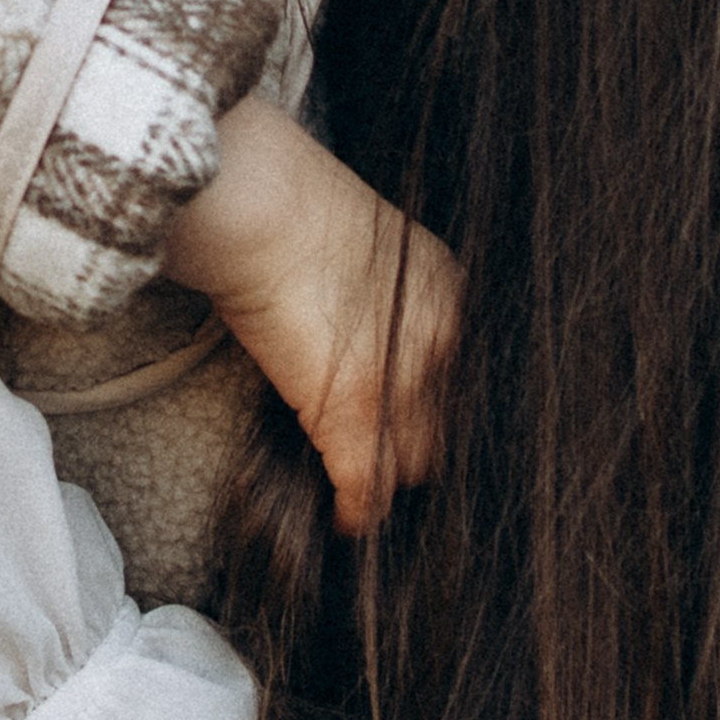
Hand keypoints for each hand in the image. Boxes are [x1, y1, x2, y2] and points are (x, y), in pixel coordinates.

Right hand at [160, 96, 458, 534]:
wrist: (259, 203)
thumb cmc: (291, 201)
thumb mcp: (371, 239)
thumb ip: (388, 292)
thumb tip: (363, 326)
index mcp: (450, 292)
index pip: (460, 375)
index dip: (432, 400)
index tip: (412, 413)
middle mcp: (442, 341)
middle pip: (447, 424)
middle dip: (415, 440)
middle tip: (383, 452)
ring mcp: (403, 382)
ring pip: (411, 461)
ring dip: (385, 473)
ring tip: (359, 482)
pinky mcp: (353, 414)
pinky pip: (366, 487)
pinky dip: (354, 510)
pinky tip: (340, 518)